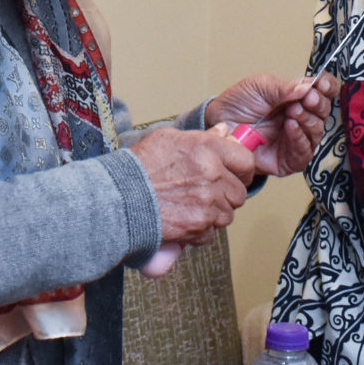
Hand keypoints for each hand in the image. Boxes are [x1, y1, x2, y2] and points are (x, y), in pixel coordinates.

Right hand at [127, 126, 254, 244]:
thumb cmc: (139, 166)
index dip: (241, 169)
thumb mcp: (169, 139)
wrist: (118, 198)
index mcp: (207, 148)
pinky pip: (212, 232)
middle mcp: (212, 175)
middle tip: (208, 191)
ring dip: (214, 213)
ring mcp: (207, 203)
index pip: (245, 160)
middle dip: (227, 194)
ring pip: (227, 214)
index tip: (235, 173)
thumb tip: (224, 132)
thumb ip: (202, 137)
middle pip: (239, 192)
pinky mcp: (199, 227)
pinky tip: (184, 218)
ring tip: (191, 205)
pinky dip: (201, 230)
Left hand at [202, 72, 336, 176]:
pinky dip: (299, 138)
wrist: (220, 123)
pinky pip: (304, 152)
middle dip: (318, 104)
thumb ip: (284, 87)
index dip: (328, 87)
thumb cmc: (239, 103)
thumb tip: (308, 87)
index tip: (323, 85)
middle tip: (307, 98)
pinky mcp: (289, 159)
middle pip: (324, 112)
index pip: (324, 91)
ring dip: (308, 120)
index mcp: (298, 97)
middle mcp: (302, 118)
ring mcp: (297, 139)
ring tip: (293, 111)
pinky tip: (290, 127)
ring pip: (317, 132)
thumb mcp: (260, 86)